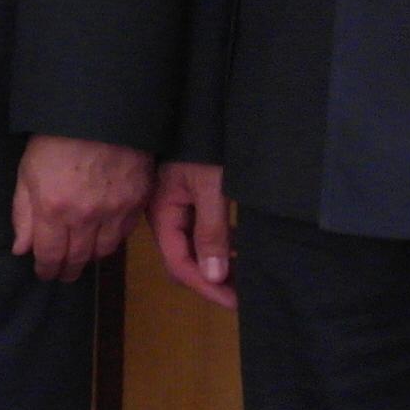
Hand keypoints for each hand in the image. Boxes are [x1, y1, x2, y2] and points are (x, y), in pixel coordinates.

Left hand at [14, 134, 153, 280]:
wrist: (99, 112)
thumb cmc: (55, 138)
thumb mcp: (27, 172)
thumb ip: (23, 214)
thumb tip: (21, 249)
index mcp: (53, 210)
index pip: (50, 255)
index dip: (46, 269)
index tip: (44, 273)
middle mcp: (85, 218)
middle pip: (78, 258)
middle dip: (68, 270)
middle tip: (63, 273)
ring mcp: (114, 211)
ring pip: (104, 251)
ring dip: (91, 259)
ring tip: (82, 260)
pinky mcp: (136, 201)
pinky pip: (125, 233)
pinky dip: (113, 241)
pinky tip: (104, 239)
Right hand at [148, 159, 235, 309]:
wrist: (205, 108)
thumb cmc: (206, 145)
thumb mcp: (213, 188)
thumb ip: (212, 233)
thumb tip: (213, 277)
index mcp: (162, 213)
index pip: (180, 264)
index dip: (206, 287)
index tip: (236, 301)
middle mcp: (165, 215)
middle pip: (184, 261)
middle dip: (212, 280)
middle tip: (244, 293)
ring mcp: (176, 208)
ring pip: (194, 249)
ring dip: (218, 265)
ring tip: (247, 274)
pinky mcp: (190, 201)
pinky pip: (201, 234)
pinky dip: (221, 246)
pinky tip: (241, 248)